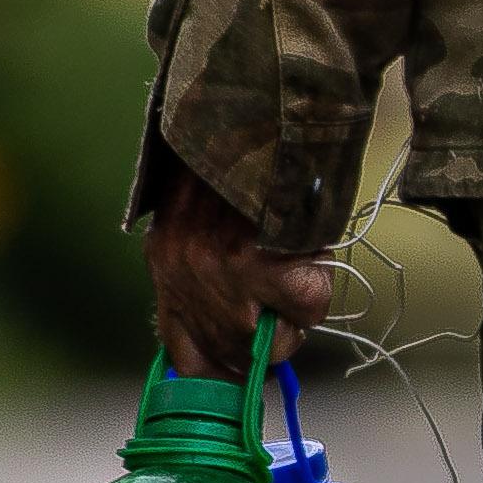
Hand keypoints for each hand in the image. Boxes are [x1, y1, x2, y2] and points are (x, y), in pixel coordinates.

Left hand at [145, 161, 341, 377]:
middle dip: (260, 343)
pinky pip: (303, 311)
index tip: (237, 376)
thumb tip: (245, 337)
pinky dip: (316, 290)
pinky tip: (308, 255)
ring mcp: (218, 269)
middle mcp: (182, 269)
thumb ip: (210, 271)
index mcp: (166, 259)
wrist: (269, 106)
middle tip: (281, 310)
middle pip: (227, 352)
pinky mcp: (260, 263)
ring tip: (297, 272)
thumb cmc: (249, 161)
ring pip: (268, 341)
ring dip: (290, 318)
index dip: (212, 366)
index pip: (178, 347)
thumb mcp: (208, 219)